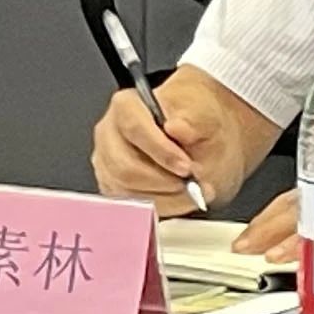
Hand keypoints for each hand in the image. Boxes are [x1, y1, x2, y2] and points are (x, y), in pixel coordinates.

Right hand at [93, 77, 228, 204]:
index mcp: (127, 106)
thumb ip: (194, 121)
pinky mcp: (112, 186)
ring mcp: (106, 162)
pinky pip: (130, 206)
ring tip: (192, 193)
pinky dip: (160, 207)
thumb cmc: (196, 124)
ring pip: (126, 192)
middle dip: (164, 182)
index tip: (187, 168)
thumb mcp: (206, 117)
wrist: (197, 138)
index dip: (161, 152)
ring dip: (166, 198)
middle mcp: (109, 133)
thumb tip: (177, 127)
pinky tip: (179, 199)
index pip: (134, 128)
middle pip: (124, 167)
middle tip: (194, 184)